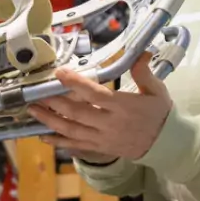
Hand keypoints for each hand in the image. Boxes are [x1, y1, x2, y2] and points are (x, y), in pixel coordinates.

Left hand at [26, 53, 172, 162]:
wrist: (166, 144)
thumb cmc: (160, 114)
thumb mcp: (156, 90)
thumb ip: (144, 72)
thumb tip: (140, 52)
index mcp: (122, 106)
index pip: (95, 94)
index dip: (75, 83)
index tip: (60, 73)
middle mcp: (110, 124)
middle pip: (77, 113)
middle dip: (54, 103)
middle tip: (35, 94)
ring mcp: (103, 138)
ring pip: (72, 130)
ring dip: (50, 121)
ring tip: (33, 111)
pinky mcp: (100, 149)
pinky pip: (76, 146)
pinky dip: (59, 142)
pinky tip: (44, 136)